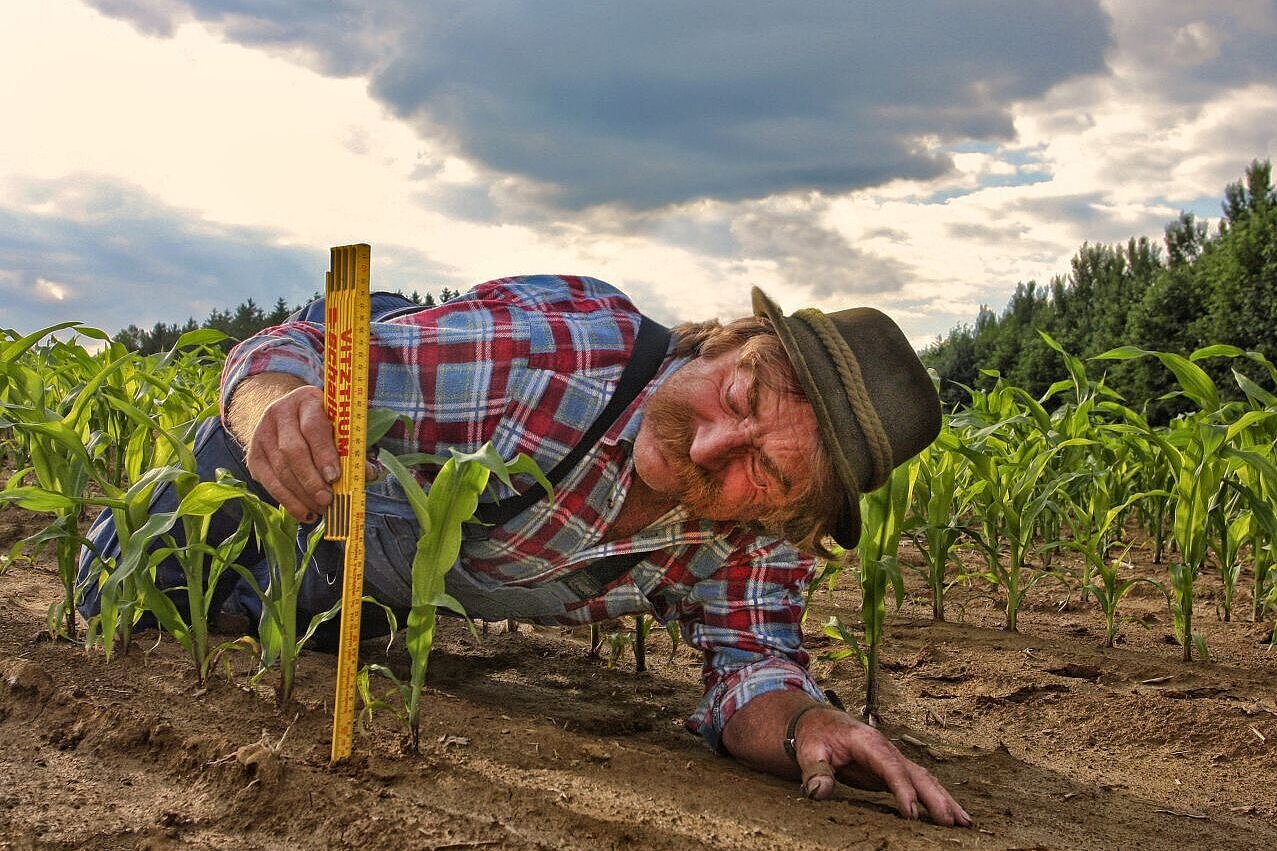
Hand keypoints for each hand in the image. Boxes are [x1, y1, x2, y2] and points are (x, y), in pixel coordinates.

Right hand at [243, 384, 341, 521]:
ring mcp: (262, 435)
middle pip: (293, 451)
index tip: (335, 476)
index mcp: (306, 401)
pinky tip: (305, 513)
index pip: (313, 428)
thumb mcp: (338, 423)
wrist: (287, 415)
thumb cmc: (322, 422)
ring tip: (321, 509)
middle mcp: (280, 414)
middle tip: (328, 499)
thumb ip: (352, 446)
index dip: (324, 454)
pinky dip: (288, 501)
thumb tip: (369, 474)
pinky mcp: (254, 456)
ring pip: (280, 469)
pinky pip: (269, 482)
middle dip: (312, 479)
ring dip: (302, 494)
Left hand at [793, 707, 970, 826]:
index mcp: (868, 742)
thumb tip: (818, 792)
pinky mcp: (892, 771)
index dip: (903, 790)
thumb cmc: (814, 735)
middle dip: (935, 798)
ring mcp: (893, 759)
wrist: (818, 722)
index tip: (911, 814)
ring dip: (944, 800)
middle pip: (917, 774)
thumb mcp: (809, 751)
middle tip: (951, 823)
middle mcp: (887, 749)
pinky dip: (936, 798)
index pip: (890, 767)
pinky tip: (949, 815)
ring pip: (924, 779)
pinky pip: (918, 785)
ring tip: (963, 822)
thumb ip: (815, 771)